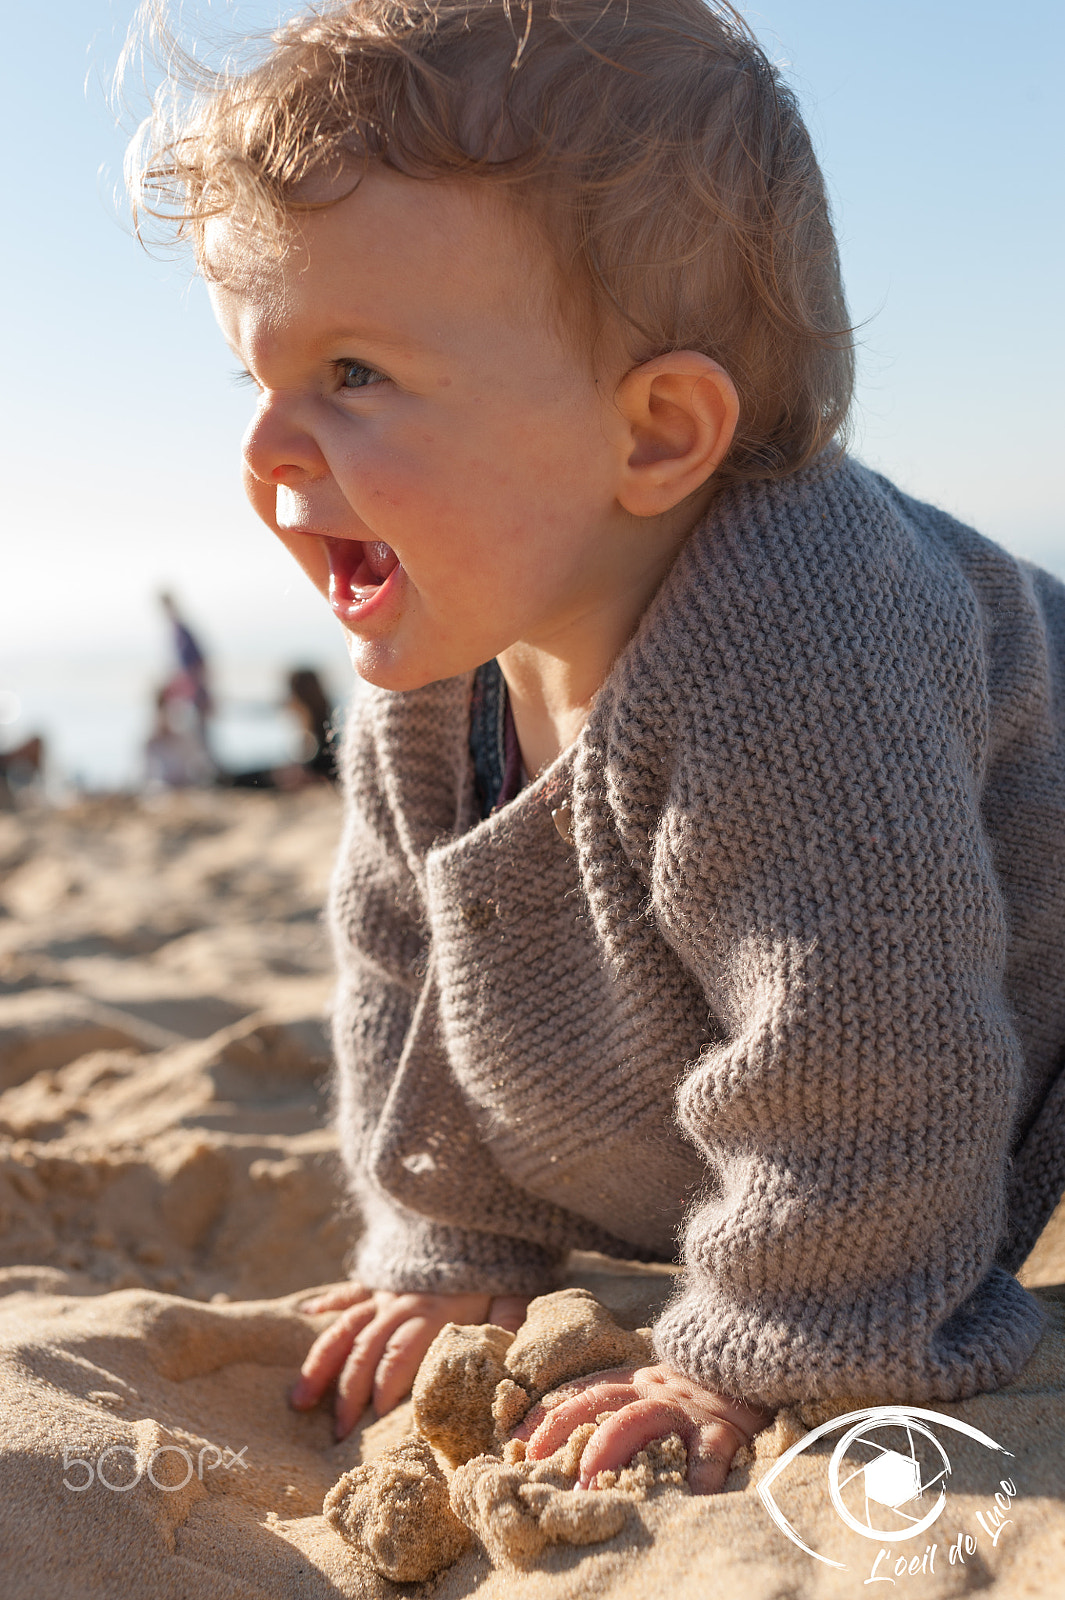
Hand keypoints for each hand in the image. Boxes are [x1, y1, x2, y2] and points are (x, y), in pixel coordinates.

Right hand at [290, 1283, 527, 1439]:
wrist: (480, 1212)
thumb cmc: (500, 1263)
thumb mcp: (512, 1294)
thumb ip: (510, 1325)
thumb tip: (515, 1365)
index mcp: (433, 1311)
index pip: (401, 1352)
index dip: (385, 1384)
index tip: (371, 1419)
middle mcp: (401, 1302)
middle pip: (366, 1348)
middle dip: (349, 1392)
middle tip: (337, 1434)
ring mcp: (386, 1289)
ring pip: (345, 1327)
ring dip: (321, 1363)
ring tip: (299, 1400)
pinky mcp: (379, 1277)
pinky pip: (347, 1291)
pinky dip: (325, 1303)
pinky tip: (305, 1316)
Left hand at [513, 1362, 771, 1493]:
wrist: (759, 1361)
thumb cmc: (703, 1392)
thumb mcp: (659, 1389)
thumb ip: (625, 1404)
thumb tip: (570, 1446)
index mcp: (637, 1382)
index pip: (583, 1392)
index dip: (548, 1413)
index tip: (515, 1442)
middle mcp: (655, 1391)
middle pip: (601, 1401)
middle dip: (564, 1429)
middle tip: (536, 1462)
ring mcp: (687, 1410)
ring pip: (640, 1419)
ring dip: (609, 1448)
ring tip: (587, 1480)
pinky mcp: (723, 1430)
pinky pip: (708, 1454)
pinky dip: (699, 1477)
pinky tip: (688, 1500)